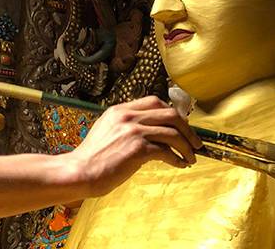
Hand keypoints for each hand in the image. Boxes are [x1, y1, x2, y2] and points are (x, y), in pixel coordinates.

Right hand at [69, 96, 201, 196]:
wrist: (79, 172)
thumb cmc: (92, 158)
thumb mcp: (108, 132)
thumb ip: (128, 127)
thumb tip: (154, 134)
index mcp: (121, 110)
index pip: (156, 102)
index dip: (174, 113)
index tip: (182, 126)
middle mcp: (129, 116)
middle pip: (171, 114)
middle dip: (188, 129)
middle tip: (195, 142)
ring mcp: (133, 131)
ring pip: (173, 132)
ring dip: (186, 147)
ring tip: (191, 157)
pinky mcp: (137, 148)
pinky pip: (166, 151)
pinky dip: (177, 158)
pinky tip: (179, 164)